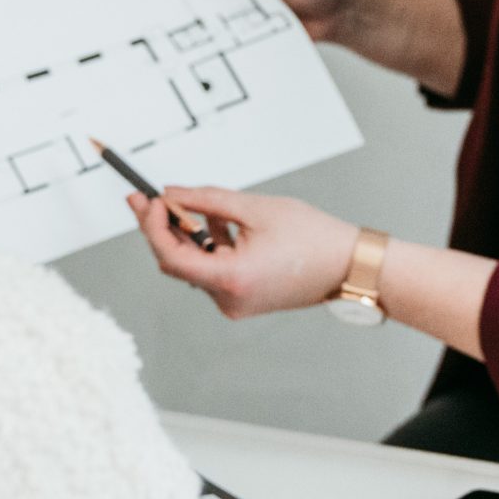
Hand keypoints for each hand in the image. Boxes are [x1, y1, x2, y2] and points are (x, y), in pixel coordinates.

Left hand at [128, 185, 358, 320]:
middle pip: (177, 263)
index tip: (148, 200)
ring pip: (195, 266)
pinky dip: (211, 246)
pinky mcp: (243, 299)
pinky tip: (218, 222)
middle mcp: (228, 299)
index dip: (153, 227)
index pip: (170, 256)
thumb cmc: (313, 238)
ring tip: (198, 204)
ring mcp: (235, 303)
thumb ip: (206, 200)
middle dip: (163, 228)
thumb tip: (171, 195)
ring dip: (190, 235)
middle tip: (149, 198)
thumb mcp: (254, 208)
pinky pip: (214, 271)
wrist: (349, 265)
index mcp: (230, 279)